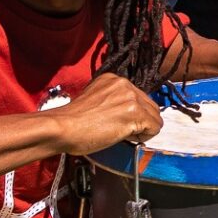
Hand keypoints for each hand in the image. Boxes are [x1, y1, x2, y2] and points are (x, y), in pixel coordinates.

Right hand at [48, 74, 163, 155]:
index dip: (132, 114)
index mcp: (113, 79)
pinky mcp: (135, 113)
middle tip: (121, 130)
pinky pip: (155, 127)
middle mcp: (124, 84)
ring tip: (122, 134)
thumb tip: (128, 114)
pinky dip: (144, 137)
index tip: (117, 121)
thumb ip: (113, 101)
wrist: (62, 128)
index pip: (138, 97)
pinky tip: (126, 137)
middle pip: (150, 106)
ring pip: (155, 117)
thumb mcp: (95, 100)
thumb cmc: (72, 122)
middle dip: (140, 121)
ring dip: (143, 129)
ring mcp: (131, 97)